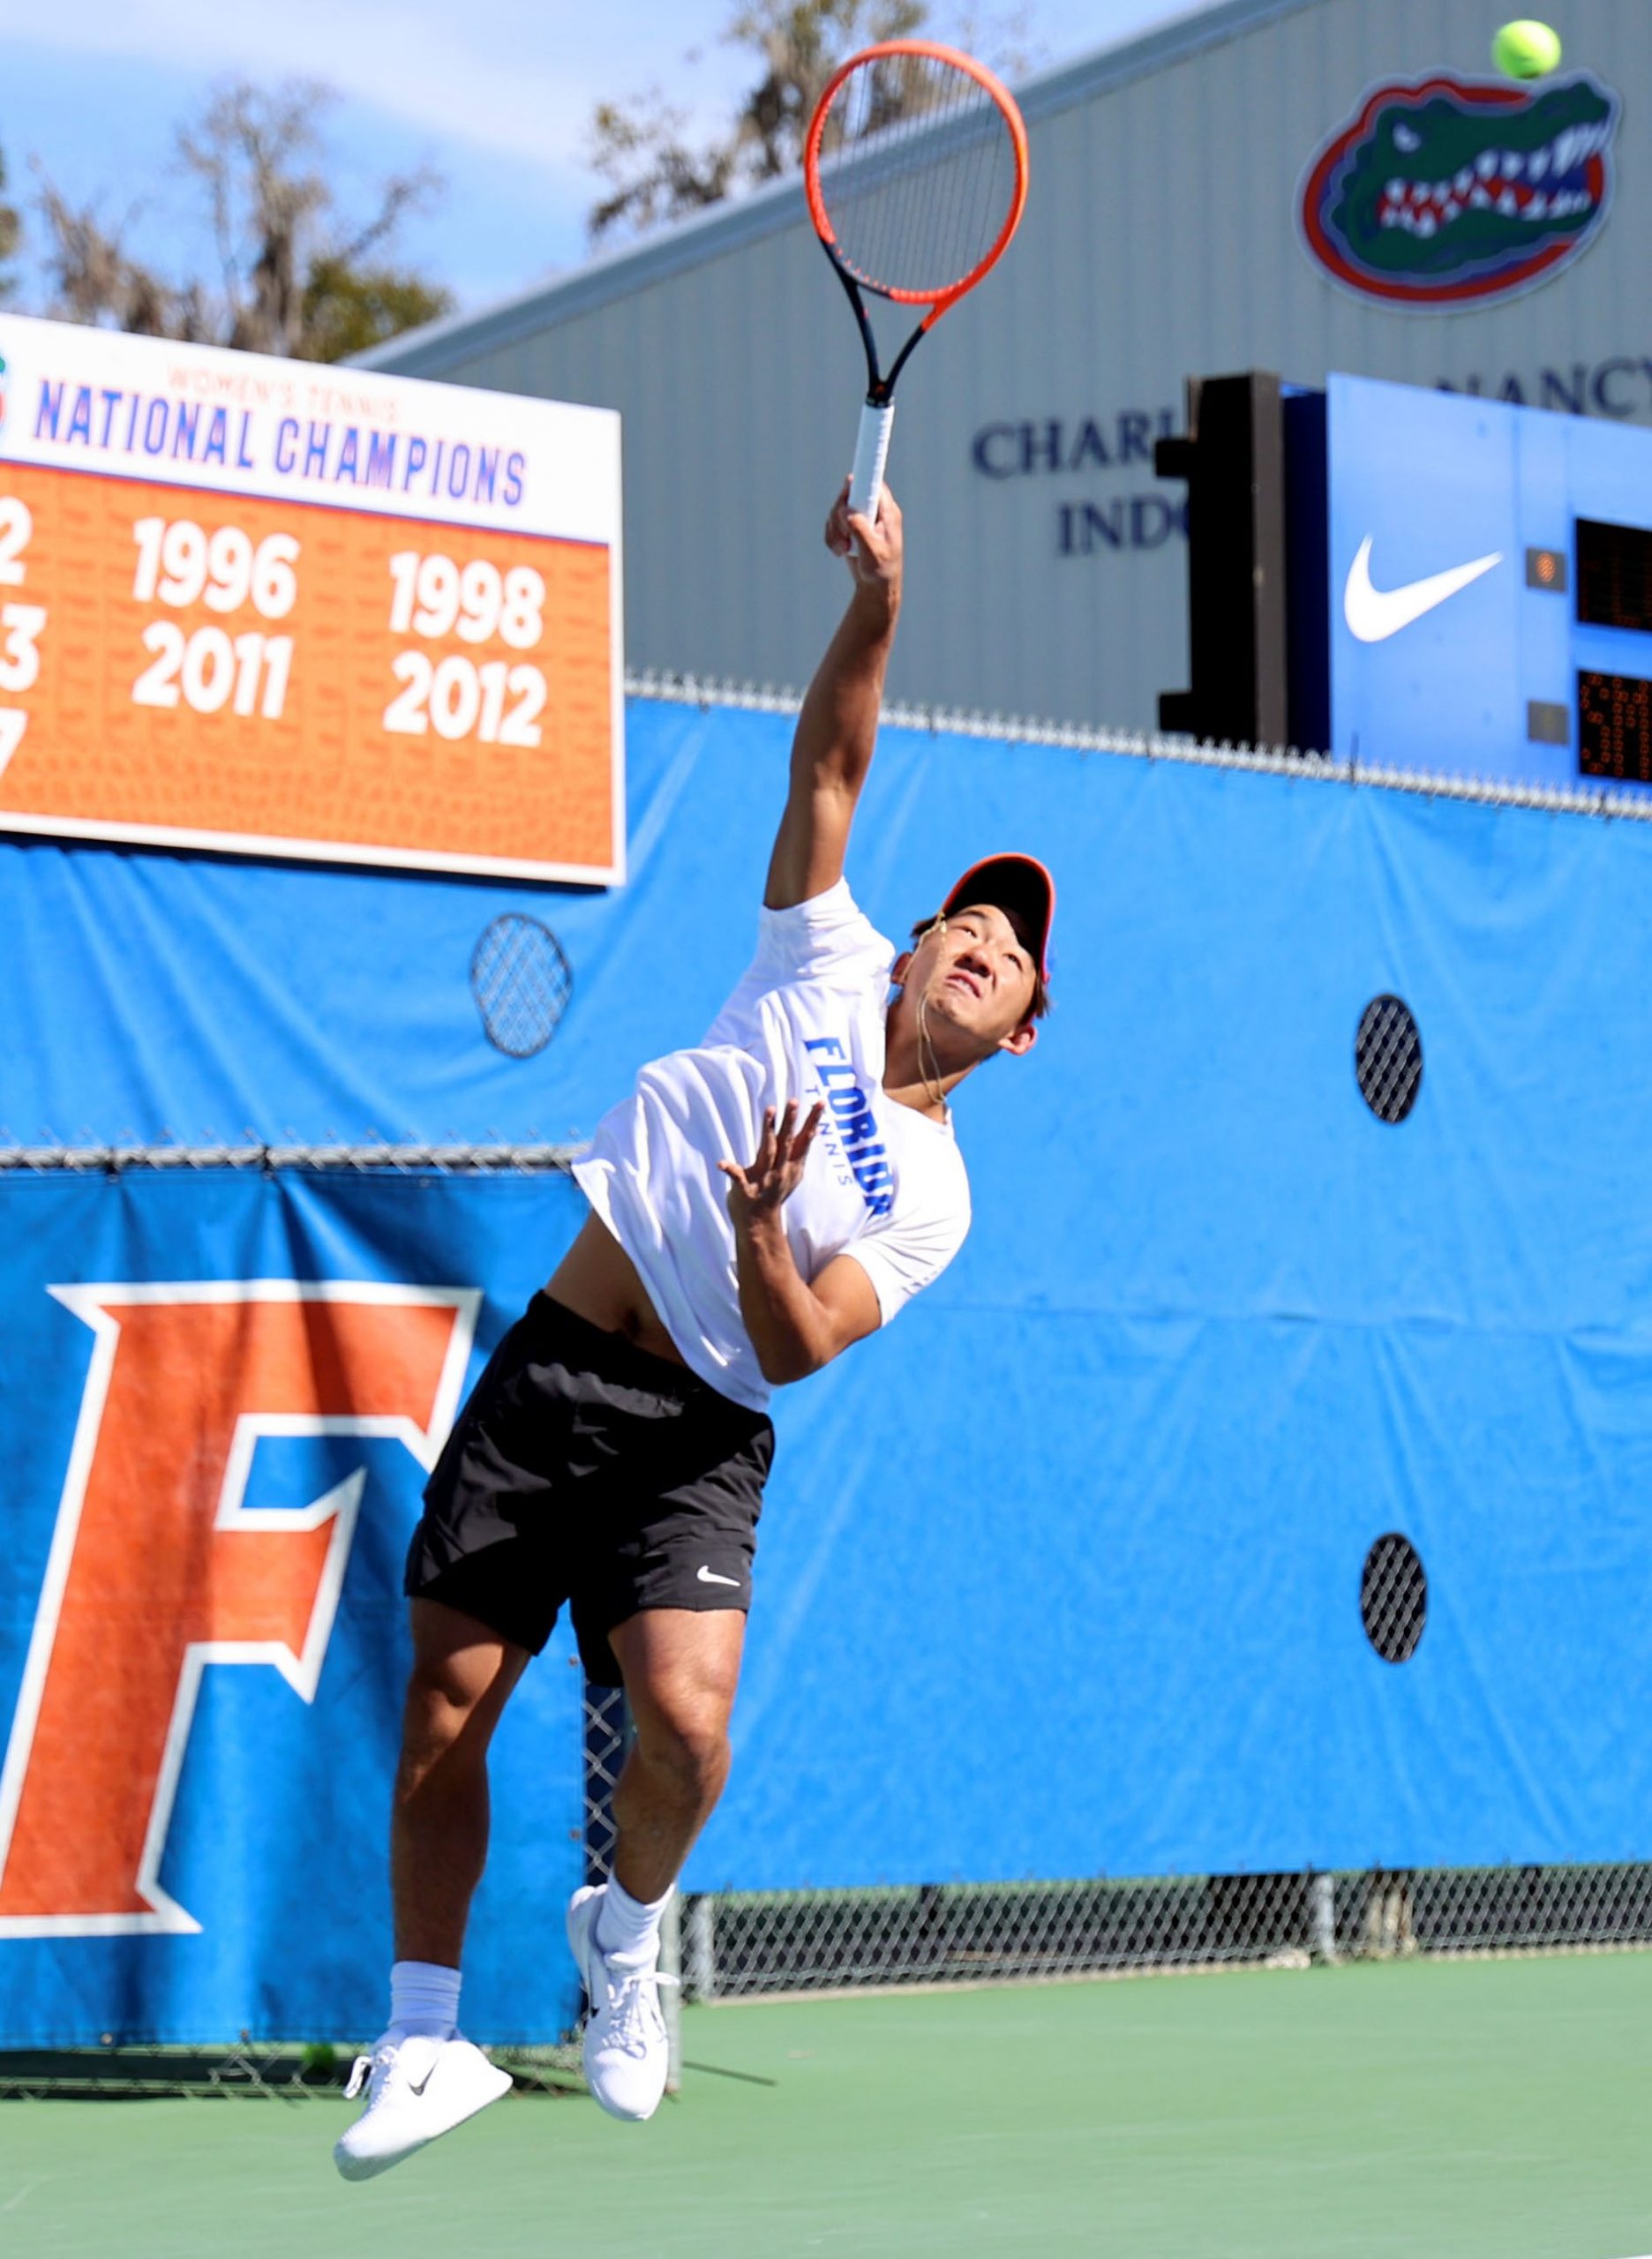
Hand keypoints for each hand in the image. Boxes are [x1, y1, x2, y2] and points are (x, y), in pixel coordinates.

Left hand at [719, 1100, 825, 1227]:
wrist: (760, 1223)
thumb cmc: (774, 1193)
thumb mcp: (793, 1173)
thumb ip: (802, 1151)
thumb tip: (815, 1130)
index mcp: (791, 1165)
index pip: (804, 1139)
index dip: (812, 1120)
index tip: (820, 1102)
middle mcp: (779, 1170)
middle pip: (787, 1141)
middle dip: (791, 1121)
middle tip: (794, 1101)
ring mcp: (763, 1179)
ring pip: (768, 1151)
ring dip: (768, 1131)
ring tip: (770, 1109)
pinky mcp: (745, 1190)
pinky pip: (737, 1177)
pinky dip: (729, 1169)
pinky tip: (721, 1163)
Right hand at [825, 479, 901, 610]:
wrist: (875, 588)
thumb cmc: (881, 571)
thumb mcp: (873, 552)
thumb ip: (860, 529)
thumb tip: (846, 510)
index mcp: (887, 512)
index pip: (873, 483)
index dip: (859, 481)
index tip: (848, 484)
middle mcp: (874, 510)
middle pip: (849, 494)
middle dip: (839, 515)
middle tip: (843, 534)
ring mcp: (861, 518)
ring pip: (837, 510)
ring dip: (834, 530)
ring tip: (842, 549)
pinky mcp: (849, 527)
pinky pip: (832, 524)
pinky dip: (832, 538)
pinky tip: (840, 552)